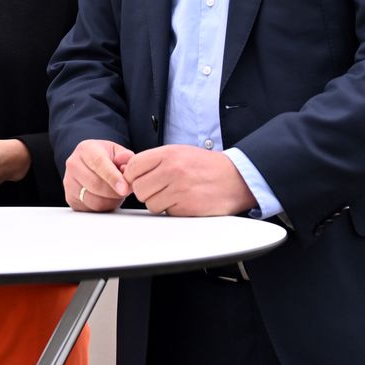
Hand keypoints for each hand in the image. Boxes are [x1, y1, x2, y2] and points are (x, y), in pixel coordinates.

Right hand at [63, 139, 134, 212]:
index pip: (99, 163)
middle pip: (96, 185)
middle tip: (126, 190)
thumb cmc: (105, 157)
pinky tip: (107, 198)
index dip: (113, 177)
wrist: (88, 164)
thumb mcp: (116, 151)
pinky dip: (104, 207)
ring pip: (94, 200)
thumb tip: (128, 161)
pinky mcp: (70, 198)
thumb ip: (125, 156)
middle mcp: (73, 164)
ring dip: (111, 201)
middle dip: (115, 192)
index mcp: (85, 149)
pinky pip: (91, 209)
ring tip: (117, 193)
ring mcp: (69, 182)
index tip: (124, 188)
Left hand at [124, 145, 255, 216]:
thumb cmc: (206, 166)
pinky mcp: (187, 207)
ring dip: (158, 202)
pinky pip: (166, 213)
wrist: (236, 178)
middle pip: (138, 188)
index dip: (133, 176)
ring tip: (173, 195)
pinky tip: (184, 201)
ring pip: (150, 203)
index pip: (134, 166)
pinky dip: (172, 210)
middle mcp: (172, 170)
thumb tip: (129, 171)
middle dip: (145, 191)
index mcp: (168, 154)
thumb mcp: (179, 152)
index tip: (139, 179)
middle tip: (158, 189)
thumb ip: (155, 160)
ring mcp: (179, 189)